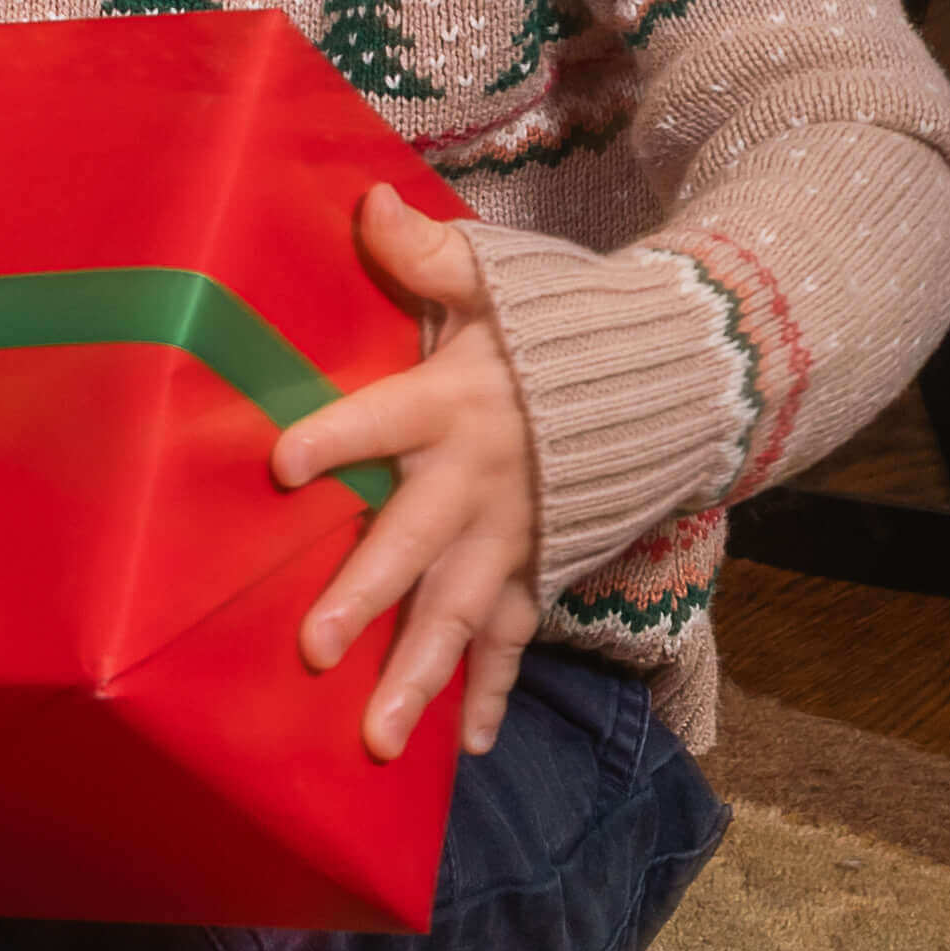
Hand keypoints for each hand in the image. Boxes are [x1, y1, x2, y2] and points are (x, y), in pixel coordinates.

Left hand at [274, 186, 544, 762]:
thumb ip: (428, 252)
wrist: (668, 377)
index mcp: (454, 402)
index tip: (281, 465)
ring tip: (376, 737)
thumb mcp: (495, 276)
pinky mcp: (537, 566)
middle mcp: (477, 479)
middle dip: (366, 595)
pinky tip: (459, 749)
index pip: (384, 418)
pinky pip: (510, 638)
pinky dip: (490, 692)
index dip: (336, 438)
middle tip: (312, 649)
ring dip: (418, 675)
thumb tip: (368, 201)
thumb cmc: (555, 325)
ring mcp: (511, 535)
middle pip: (415, 543)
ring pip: (459, 612)